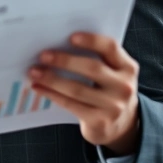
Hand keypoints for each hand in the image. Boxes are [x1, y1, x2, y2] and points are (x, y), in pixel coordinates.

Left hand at [29, 33, 140, 155]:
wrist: (121, 125)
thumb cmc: (108, 90)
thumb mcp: (112, 74)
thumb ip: (97, 59)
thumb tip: (58, 45)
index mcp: (127, 67)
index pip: (111, 48)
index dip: (91, 40)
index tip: (70, 37)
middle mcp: (124, 86)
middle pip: (92, 68)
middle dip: (64, 61)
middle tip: (43, 56)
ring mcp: (113, 106)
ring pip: (77, 89)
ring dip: (52, 79)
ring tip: (34, 72)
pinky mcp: (100, 122)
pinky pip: (71, 105)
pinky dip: (52, 94)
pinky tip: (38, 88)